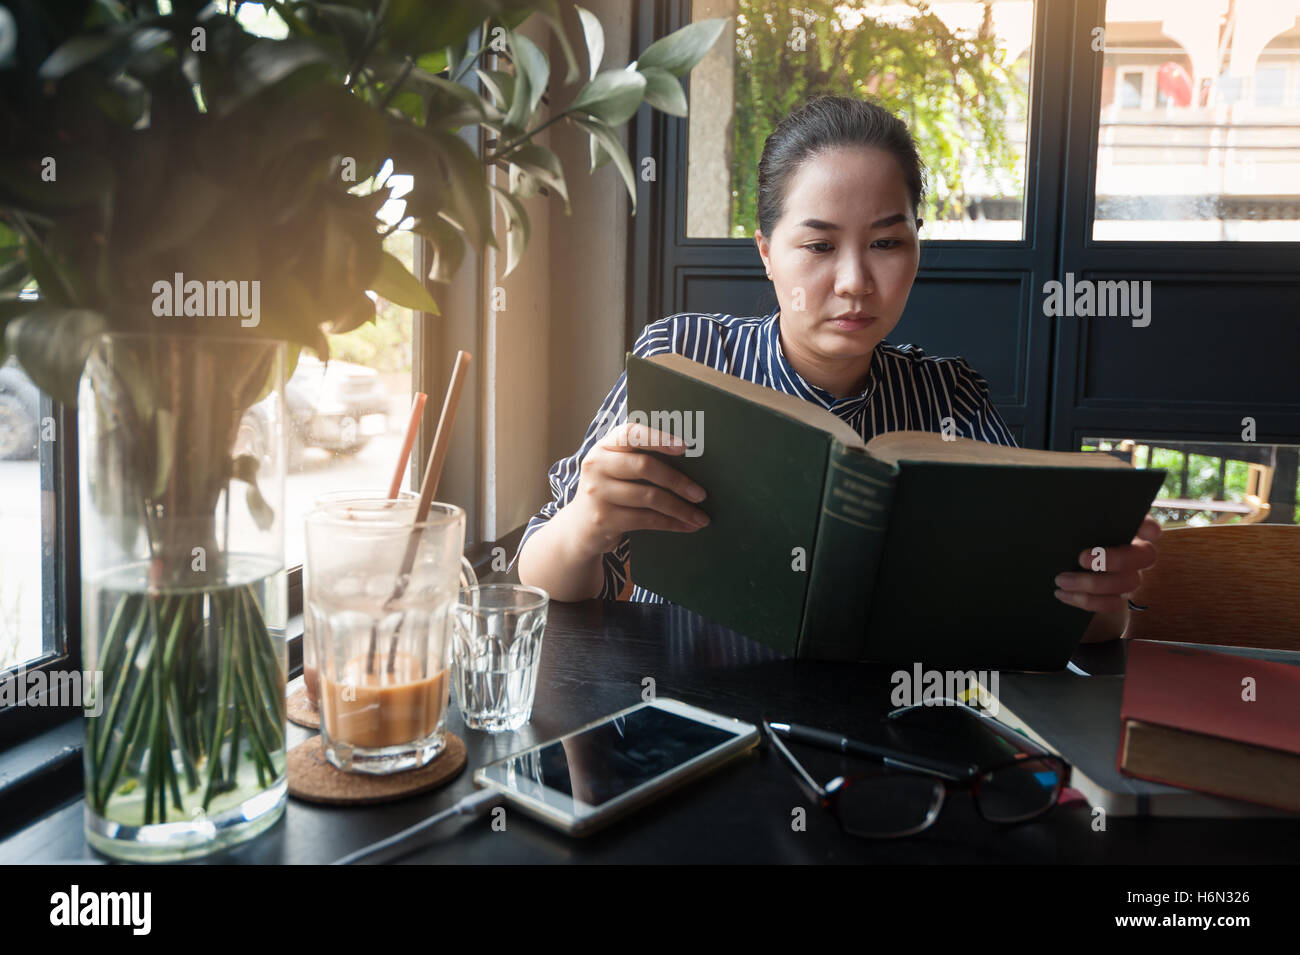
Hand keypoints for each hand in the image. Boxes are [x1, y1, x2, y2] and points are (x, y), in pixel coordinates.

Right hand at [563, 421, 709, 558]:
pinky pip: (645, 519)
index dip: (658, 438)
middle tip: (701, 493)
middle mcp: (597, 465)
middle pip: (644, 466)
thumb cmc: (610, 493)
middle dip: (678, 480)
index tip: (684, 446)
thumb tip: (692, 462)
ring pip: (649, 497)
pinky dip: (670, 523)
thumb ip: (639, 459)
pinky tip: (686, 526)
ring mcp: (597, 493)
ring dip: (680, 508)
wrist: (579, 528)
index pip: (631, 433)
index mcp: (604, 446)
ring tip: (701, 516)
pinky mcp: (603, 519)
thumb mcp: (616, 470)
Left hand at [1054, 516, 1160, 613]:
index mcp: (1129, 530)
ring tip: (1062, 580)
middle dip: (1114, 560)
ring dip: (1092, 584)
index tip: (1143, 530)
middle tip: (1082, 558)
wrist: (1064, 563)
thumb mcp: (1078, 524)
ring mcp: (1129, 576)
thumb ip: (1086, 517)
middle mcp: (1136, 553)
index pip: (1150, 526)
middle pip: (1145, 557)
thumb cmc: (1073, 536)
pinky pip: (1111, 604)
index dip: (1149, 528)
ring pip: (1128, 584)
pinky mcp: (1117, 596)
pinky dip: (1085, 601)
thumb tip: (1075, 507)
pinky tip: (1062, 593)